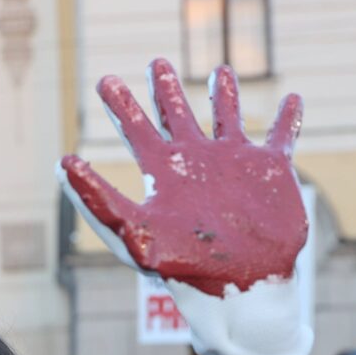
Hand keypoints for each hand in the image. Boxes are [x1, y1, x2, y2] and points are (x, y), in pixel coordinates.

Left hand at [60, 59, 311, 354]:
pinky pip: (282, 137)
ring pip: (228, 119)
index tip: (103, 79)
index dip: (121, 105)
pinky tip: (294, 98)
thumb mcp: (131, 234)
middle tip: (155, 61)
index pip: (136, 130)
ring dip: (225, 94)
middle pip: (177, 117)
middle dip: (166, 89)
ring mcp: (235, 166)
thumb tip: (61, 164)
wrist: (238, 293)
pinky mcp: (270, 172)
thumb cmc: (183, 272)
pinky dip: (288, 118)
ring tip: (222, 70)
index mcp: (165, 174)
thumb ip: (96, 201)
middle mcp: (198, 164)